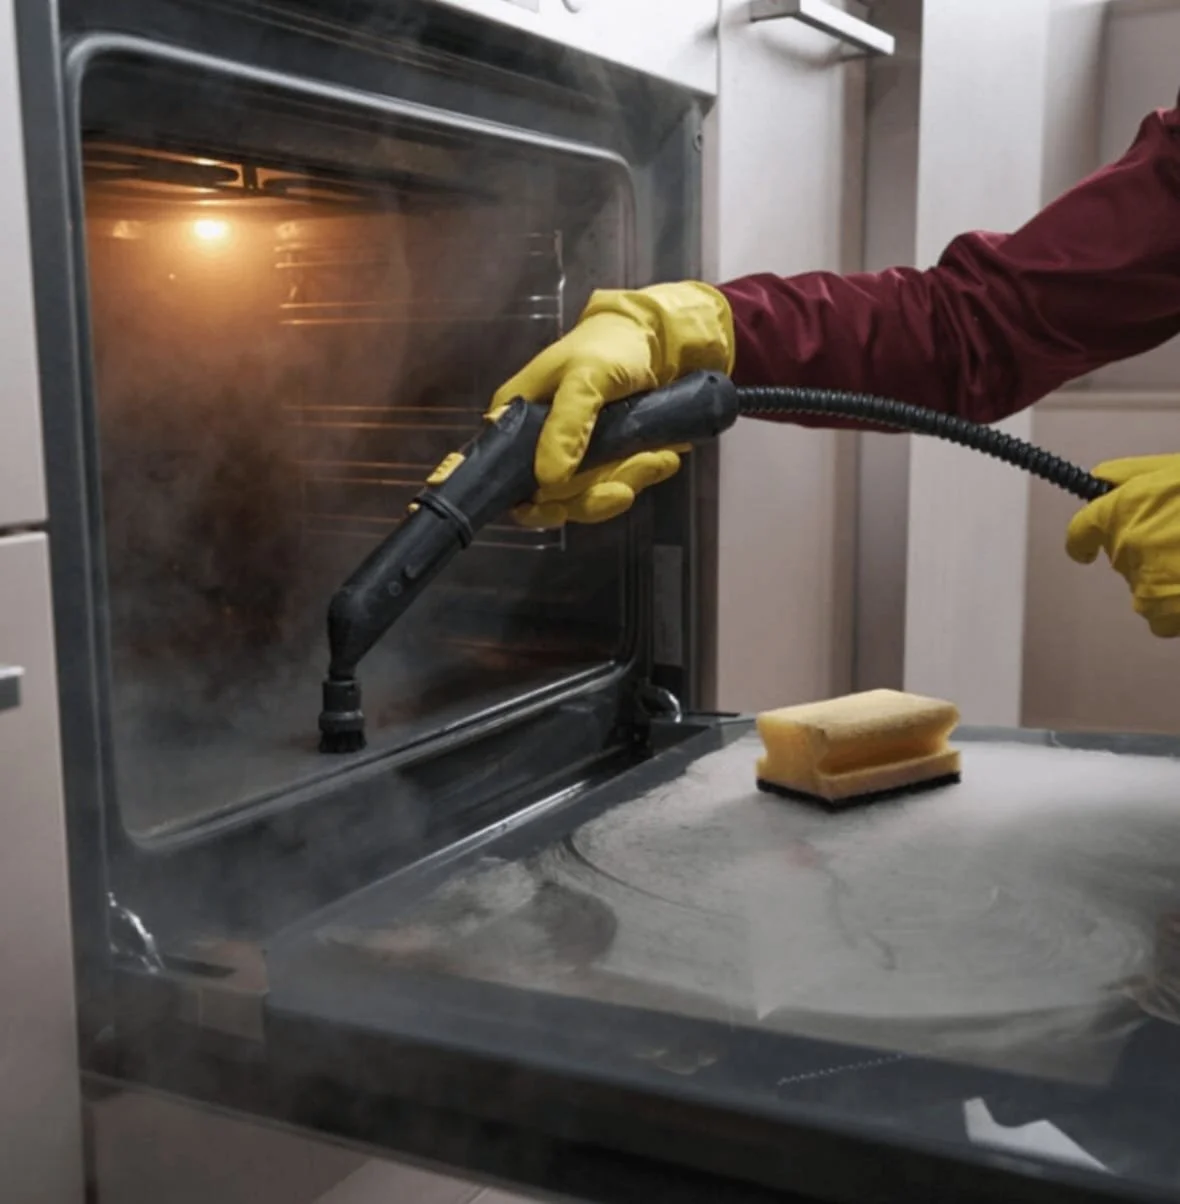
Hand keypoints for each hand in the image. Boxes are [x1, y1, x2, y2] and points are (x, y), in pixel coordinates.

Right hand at [488, 281, 734, 525]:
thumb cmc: (609, 347)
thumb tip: (548, 481)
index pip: (507, 480)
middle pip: (554, 498)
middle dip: (598, 492)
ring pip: (591, 495)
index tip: (560, 511)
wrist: (655, 339)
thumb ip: (566, 424)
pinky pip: (615, 484)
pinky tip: (664, 456)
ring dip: (628, 480)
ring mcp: (570, 455)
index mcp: (514, 422)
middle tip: (638, 471)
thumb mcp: (586, 377)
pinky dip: (641, 474)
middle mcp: (536, 445)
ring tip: (662, 456)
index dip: (531, 504)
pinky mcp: (602, 460)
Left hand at [1066, 455, 1179, 636]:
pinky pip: (1162, 620)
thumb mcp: (1173, 469)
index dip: (1083, 541)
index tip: (1086, 550)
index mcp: (1121, 508)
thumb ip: (1132, 475)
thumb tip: (1100, 480)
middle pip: (1119, 560)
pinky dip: (1176, 610)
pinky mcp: (1169, 612)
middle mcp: (1126, 546)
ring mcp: (1147, 582)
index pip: (1082, 531)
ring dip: (1163, 582)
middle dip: (1144, 551)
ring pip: (1141, 592)